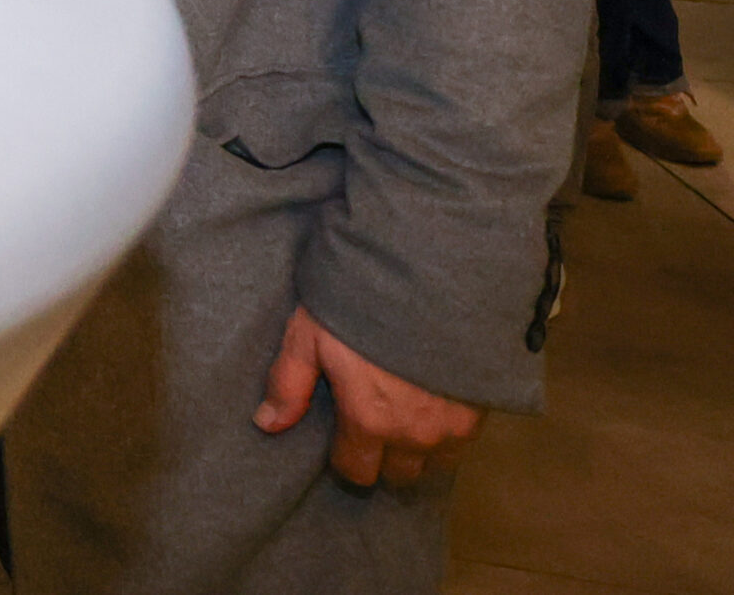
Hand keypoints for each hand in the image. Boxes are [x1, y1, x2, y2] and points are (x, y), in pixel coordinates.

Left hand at [255, 306, 482, 487]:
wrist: (432, 275)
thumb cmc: (361, 301)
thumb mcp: (310, 334)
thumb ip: (289, 383)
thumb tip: (267, 424)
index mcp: (369, 420)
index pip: (356, 471)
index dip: (344, 458)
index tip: (341, 437)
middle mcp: (414, 434)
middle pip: (398, 475)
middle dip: (383, 458)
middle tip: (373, 426)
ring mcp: (453, 424)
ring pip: (435, 462)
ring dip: (419, 449)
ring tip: (405, 416)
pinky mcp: (482, 408)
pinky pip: (464, 441)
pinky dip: (448, 431)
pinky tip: (433, 402)